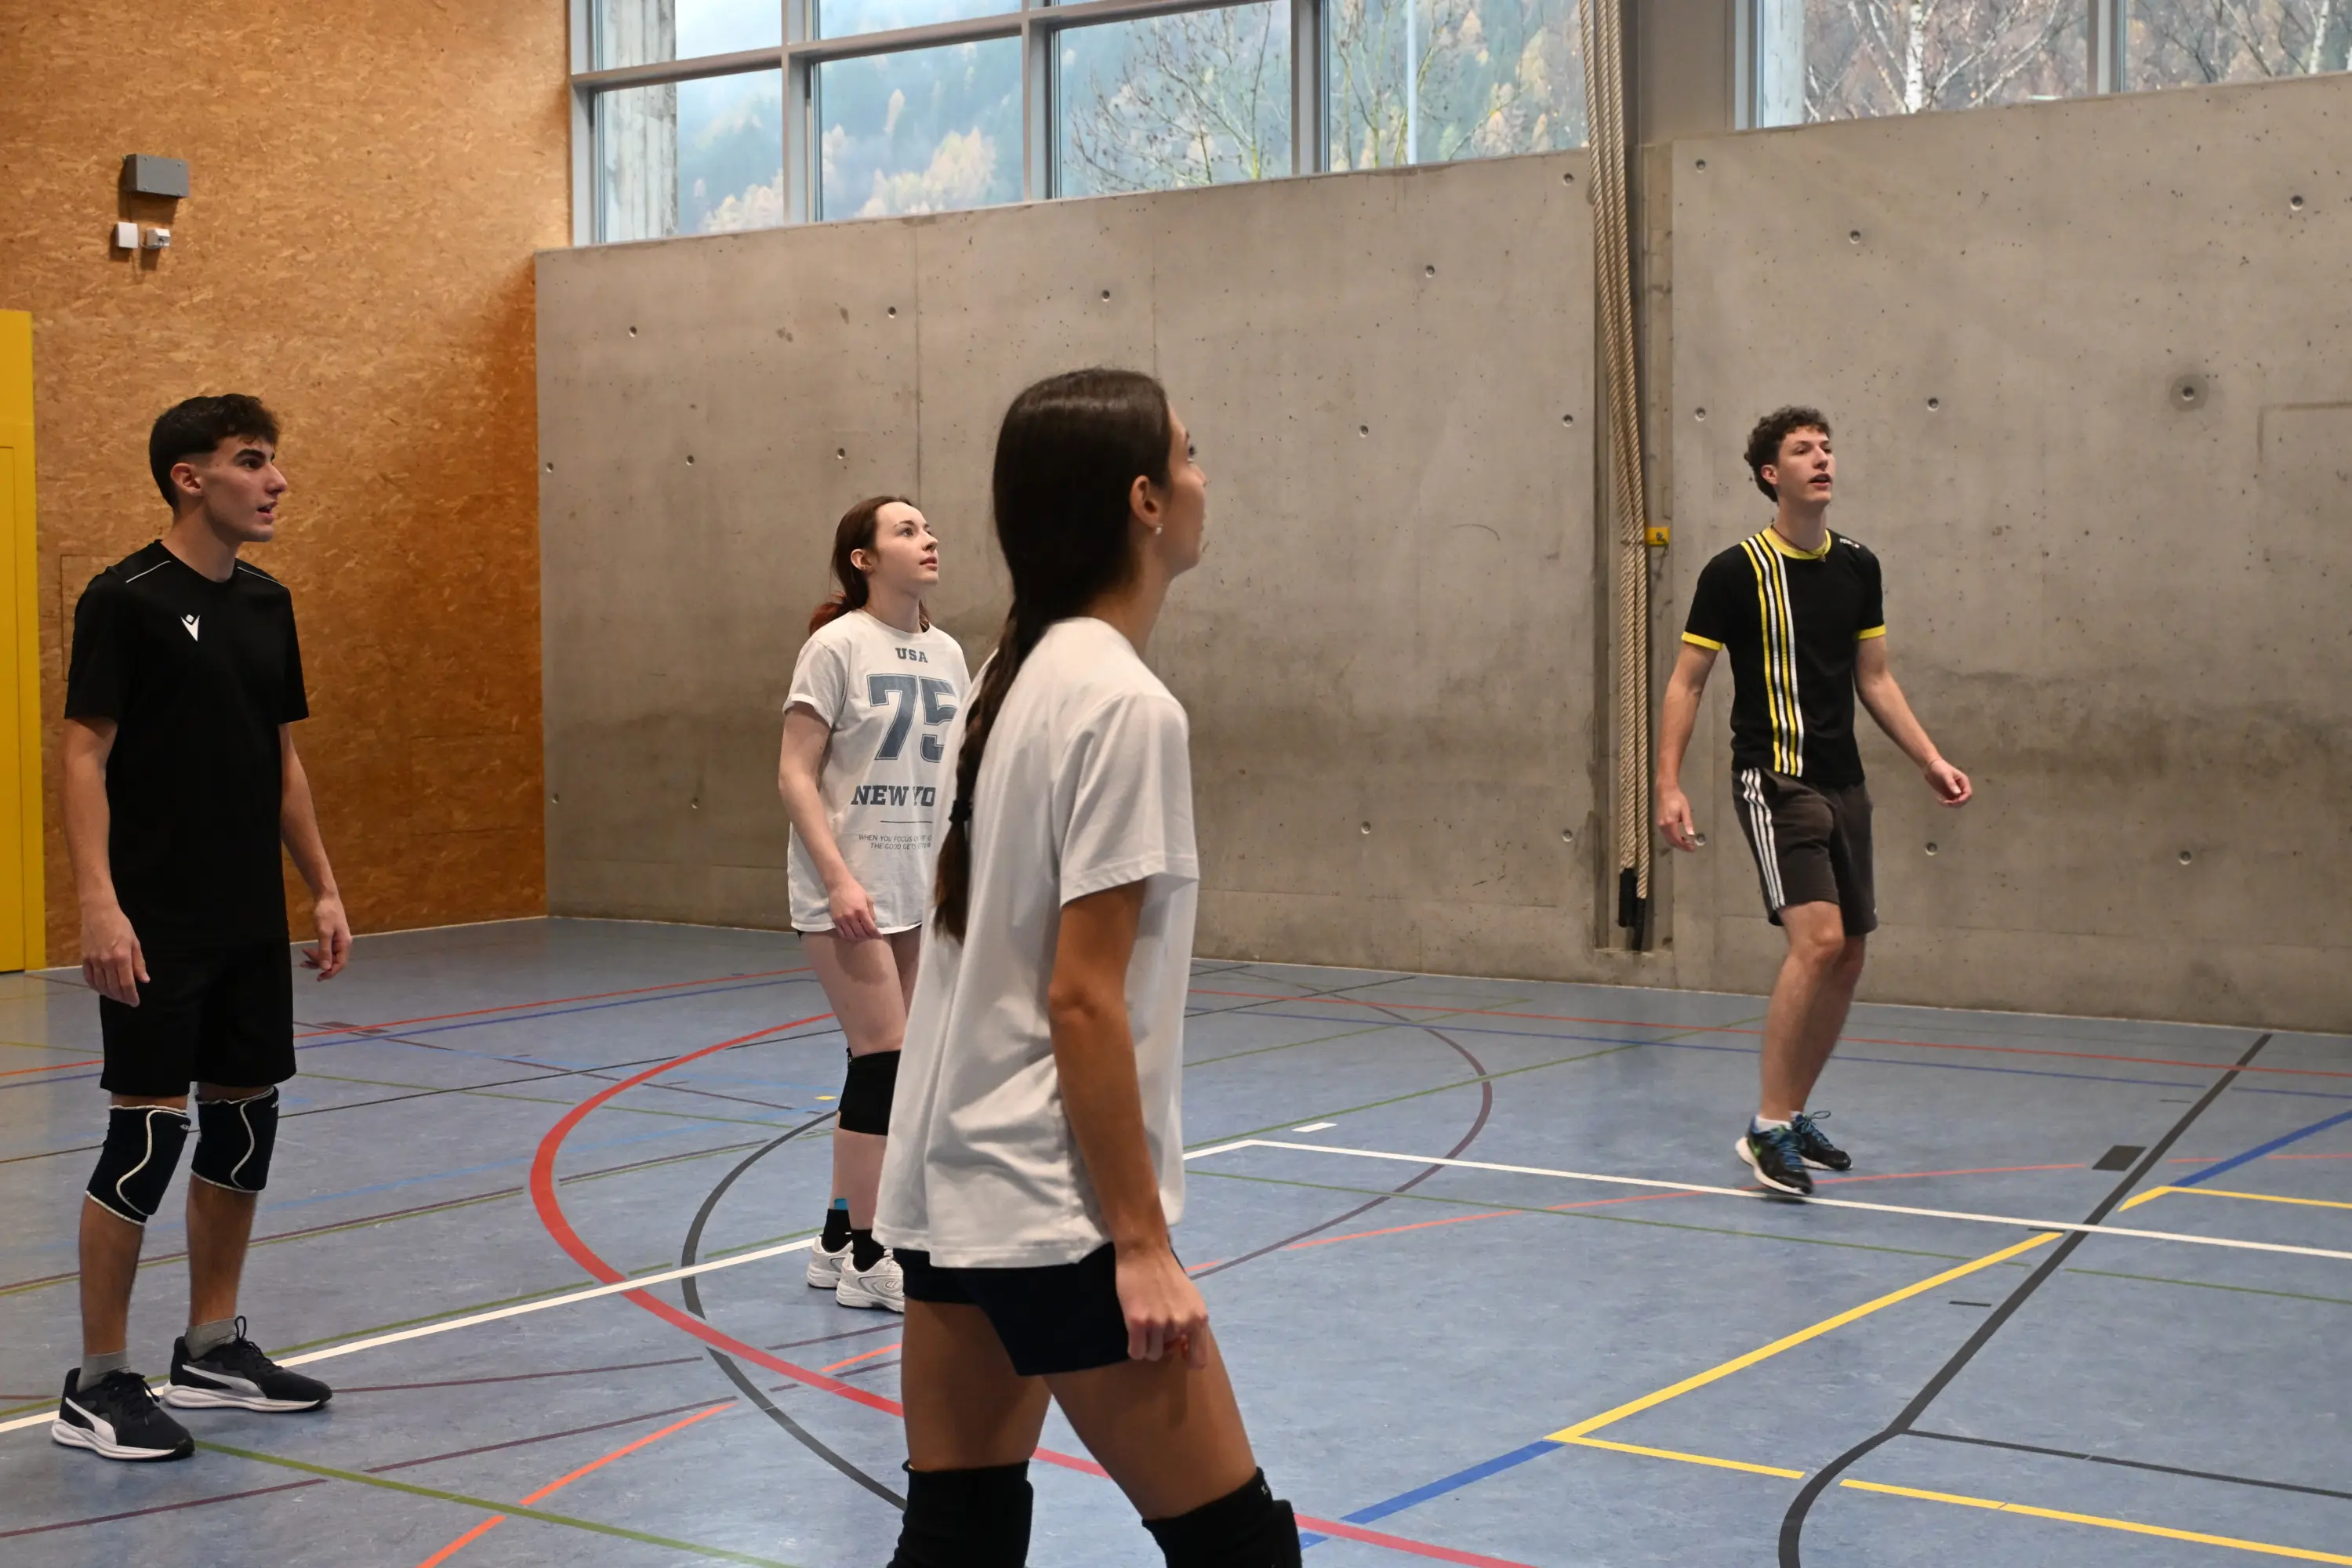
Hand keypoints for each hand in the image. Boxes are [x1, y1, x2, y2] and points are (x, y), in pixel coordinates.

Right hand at [80, 904, 146, 1005]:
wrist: (98, 912)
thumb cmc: (120, 925)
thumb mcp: (134, 942)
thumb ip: (139, 963)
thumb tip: (144, 980)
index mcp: (122, 957)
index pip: (127, 983)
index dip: (131, 996)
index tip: (135, 1003)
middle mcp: (106, 961)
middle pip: (113, 987)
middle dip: (121, 997)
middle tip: (127, 1001)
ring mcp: (93, 961)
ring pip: (100, 985)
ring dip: (109, 994)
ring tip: (116, 996)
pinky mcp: (84, 958)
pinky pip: (89, 978)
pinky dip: (95, 987)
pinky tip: (101, 989)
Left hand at [305, 894, 352, 978]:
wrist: (326, 897)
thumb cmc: (326, 913)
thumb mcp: (324, 932)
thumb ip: (325, 951)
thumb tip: (325, 968)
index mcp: (344, 944)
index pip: (340, 964)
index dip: (330, 972)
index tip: (319, 977)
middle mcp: (343, 944)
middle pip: (334, 961)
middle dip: (319, 965)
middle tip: (304, 964)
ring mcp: (338, 940)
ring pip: (328, 956)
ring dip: (316, 959)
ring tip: (302, 958)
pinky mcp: (332, 936)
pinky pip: (325, 949)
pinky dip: (316, 952)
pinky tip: (306, 950)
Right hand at [827, 879, 879, 941]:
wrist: (839, 885)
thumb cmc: (855, 890)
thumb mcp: (867, 899)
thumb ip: (871, 912)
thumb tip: (873, 923)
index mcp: (861, 910)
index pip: (870, 928)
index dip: (876, 934)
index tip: (879, 937)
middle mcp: (851, 917)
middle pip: (861, 934)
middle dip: (868, 937)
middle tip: (871, 936)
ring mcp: (842, 919)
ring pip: (851, 936)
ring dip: (859, 938)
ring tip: (862, 936)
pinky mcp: (835, 920)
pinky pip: (842, 934)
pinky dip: (849, 937)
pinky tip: (853, 935)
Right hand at [1113, 1241, 1209, 1368]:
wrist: (1145, 1252)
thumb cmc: (1167, 1274)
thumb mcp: (1191, 1299)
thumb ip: (1191, 1322)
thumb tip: (1184, 1347)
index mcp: (1199, 1318)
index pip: (1198, 1359)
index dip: (1186, 1357)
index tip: (1178, 1349)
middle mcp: (1182, 1323)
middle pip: (1168, 1354)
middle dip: (1161, 1342)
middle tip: (1155, 1323)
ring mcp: (1159, 1324)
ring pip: (1151, 1355)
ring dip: (1146, 1344)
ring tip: (1144, 1324)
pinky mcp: (1138, 1322)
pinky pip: (1136, 1352)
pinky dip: (1134, 1347)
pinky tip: (1134, 1332)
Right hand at [1657, 785, 1703, 851]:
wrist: (1666, 791)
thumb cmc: (1677, 798)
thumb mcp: (1685, 809)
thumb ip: (1688, 823)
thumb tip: (1691, 834)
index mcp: (1670, 823)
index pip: (1678, 839)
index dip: (1685, 845)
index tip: (1692, 848)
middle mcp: (1663, 826)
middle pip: (1672, 842)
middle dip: (1681, 847)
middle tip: (1691, 848)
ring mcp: (1660, 825)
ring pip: (1668, 840)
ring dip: (1677, 843)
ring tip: (1687, 844)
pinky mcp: (1659, 823)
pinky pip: (1666, 835)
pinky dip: (1673, 839)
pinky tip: (1679, 837)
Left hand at [1924, 758, 1971, 806]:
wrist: (1930, 766)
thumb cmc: (1940, 768)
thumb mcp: (1946, 775)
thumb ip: (1952, 784)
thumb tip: (1958, 794)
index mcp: (1963, 781)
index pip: (1968, 794)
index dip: (1963, 799)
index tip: (1954, 801)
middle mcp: (1960, 787)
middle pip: (1964, 800)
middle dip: (1956, 803)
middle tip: (1946, 802)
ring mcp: (1954, 791)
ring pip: (1957, 802)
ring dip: (1950, 804)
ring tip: (1941, 801)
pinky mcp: (1947, 793)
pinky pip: (1950, 802)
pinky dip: (1945, 803)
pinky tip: (1938, 799)